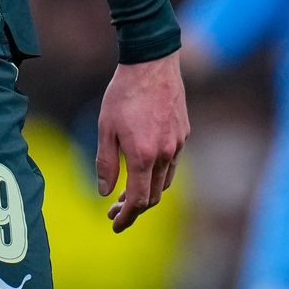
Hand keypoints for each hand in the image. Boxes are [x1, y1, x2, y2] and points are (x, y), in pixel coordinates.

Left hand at [95, 50, 188, 232]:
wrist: (152, 64)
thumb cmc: (123, 94)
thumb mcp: (105, 127)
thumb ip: (106, 163)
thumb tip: (104, 193)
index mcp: (143, 156)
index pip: (138, 200)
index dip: (126, 217)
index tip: (115, 225)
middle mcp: (165, 155)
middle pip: (153, 196)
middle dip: (134, 209)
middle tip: (114, 211)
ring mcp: (178, 145)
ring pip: (164, 181)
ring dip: (146, 192)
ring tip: (125, 193)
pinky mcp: (184, 134)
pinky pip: (172, 163)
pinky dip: (157, 174)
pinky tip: (143, 168)